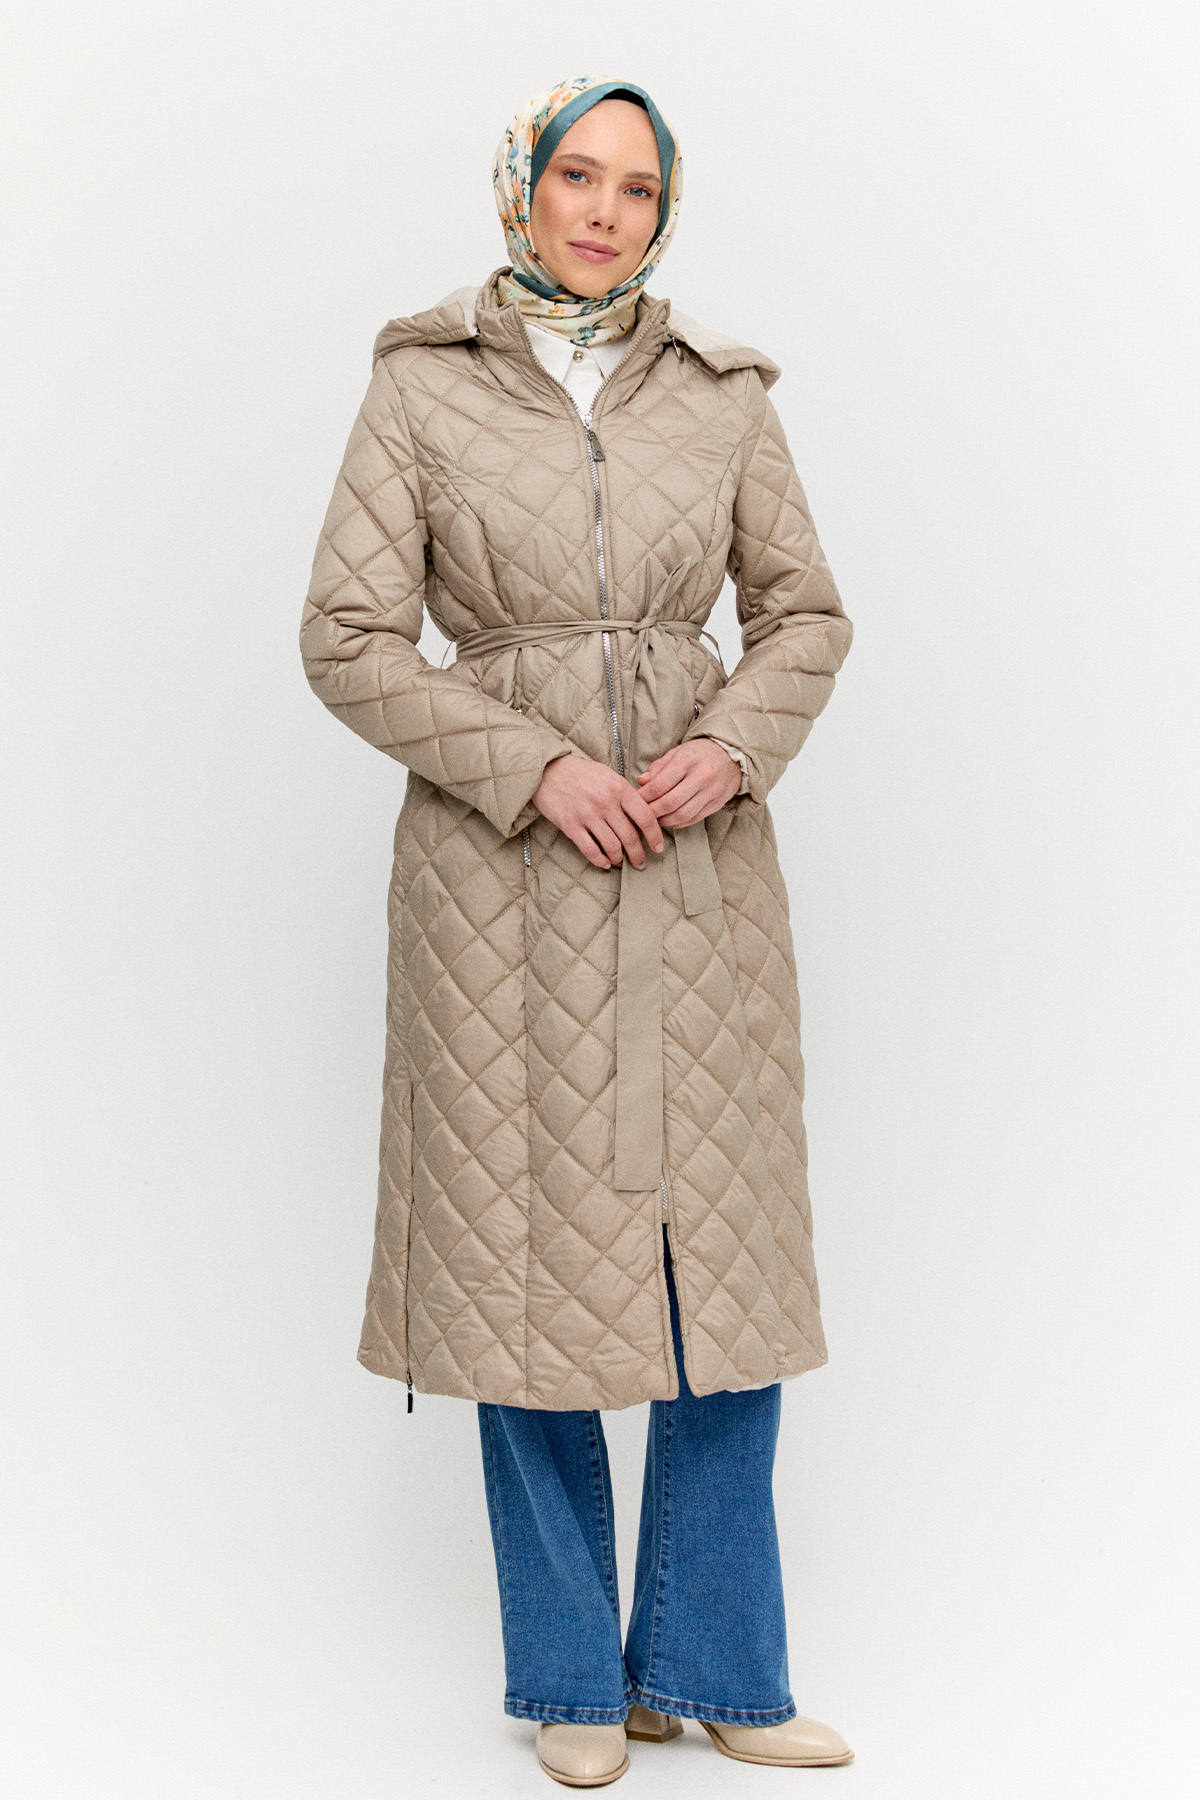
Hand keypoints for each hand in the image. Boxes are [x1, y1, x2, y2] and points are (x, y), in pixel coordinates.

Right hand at [532, 754, 666, 870]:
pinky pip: (590, 850)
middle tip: (640, 862)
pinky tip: (605, 862)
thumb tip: (642, 816)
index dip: (655, 836)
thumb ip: (625, 794)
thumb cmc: (581, 773)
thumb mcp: (609, 776)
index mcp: (619, 788)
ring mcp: (587, 814)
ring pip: (612, 846)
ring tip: (620, 861)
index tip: (658, 847)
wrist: (548, 769)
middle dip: (638, 854)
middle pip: (630, 836)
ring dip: (619, 858)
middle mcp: (605, 801)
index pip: (645, 817)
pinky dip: (600, 860)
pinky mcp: (570, 824)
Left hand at [635, 738, 741, 826]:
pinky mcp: (717, 803)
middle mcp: (701, 777)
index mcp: (688, 760)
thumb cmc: (700, 753)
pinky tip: (668, 820)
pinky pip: (694, 819)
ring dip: (664, 821)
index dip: (643, 797)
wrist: (732, 755)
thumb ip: (658, 767)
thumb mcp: (677, 752)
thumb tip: (641, 782)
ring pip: (682, 815)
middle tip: (640, 814)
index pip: (659, 785)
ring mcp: (711, 792)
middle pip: (669, 803)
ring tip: (653, 819)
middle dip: (651, 812)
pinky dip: (678, 823)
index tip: (633, 800)